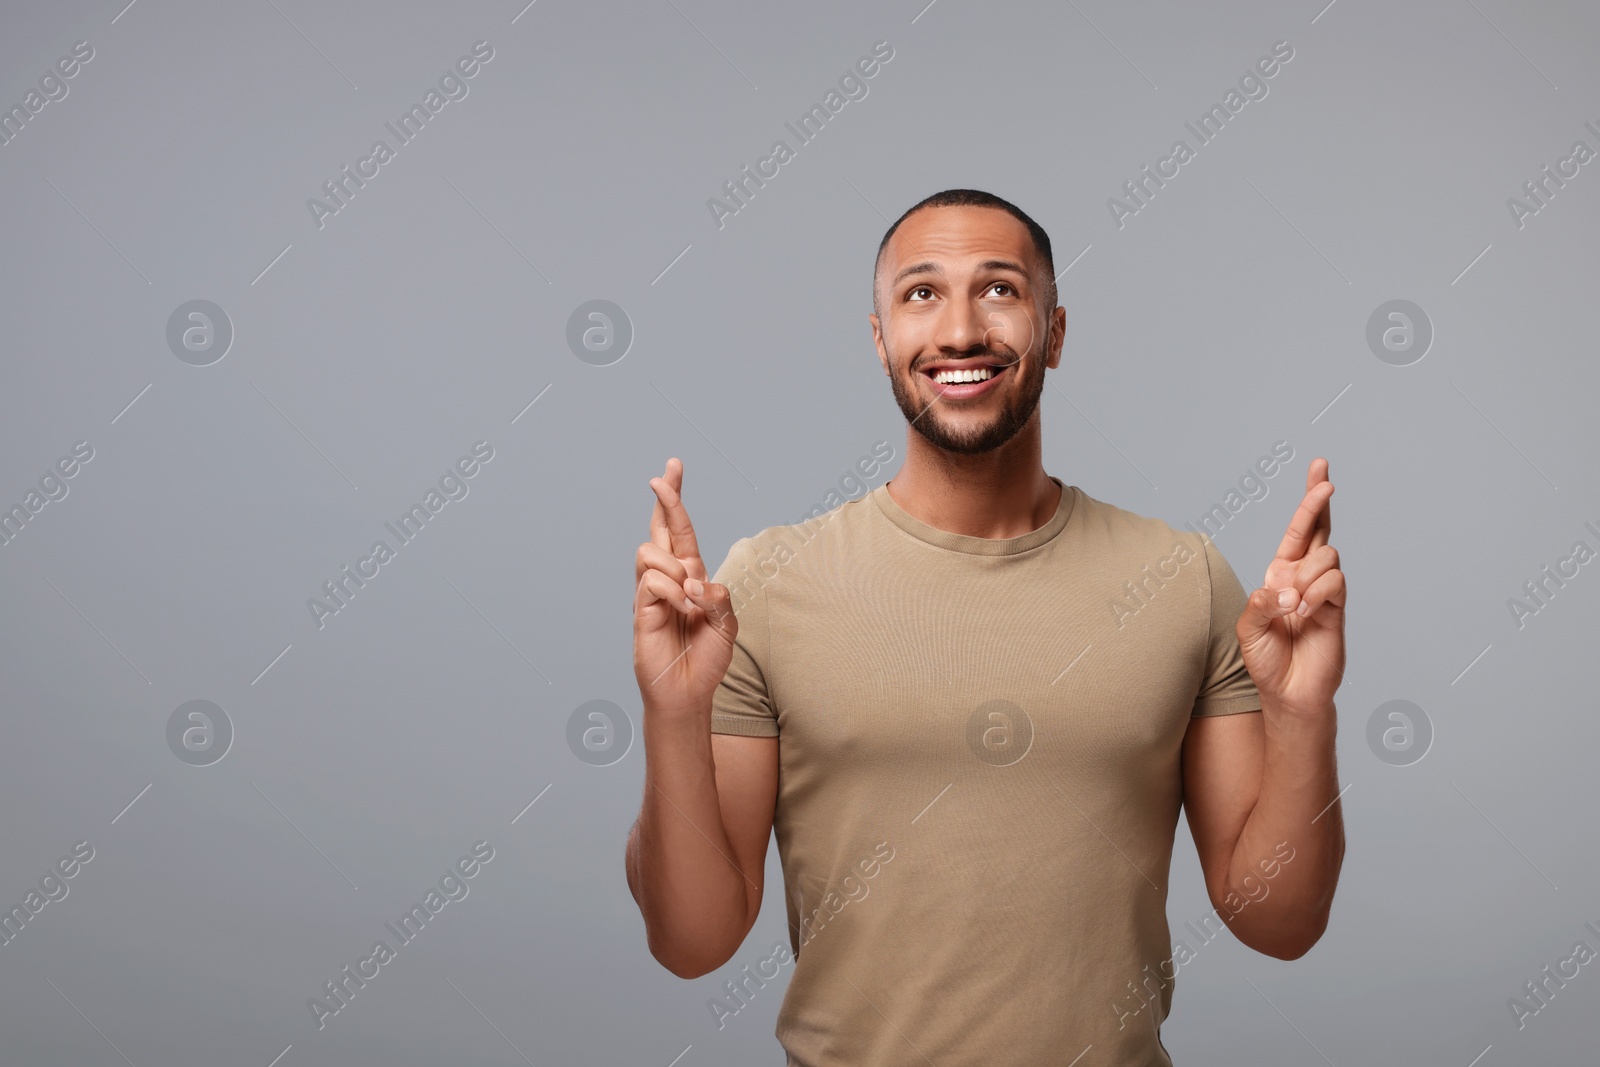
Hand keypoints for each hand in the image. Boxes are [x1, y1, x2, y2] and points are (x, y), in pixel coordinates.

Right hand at [633, 457, 738, 719]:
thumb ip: (718, 596)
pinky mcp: (641, 609)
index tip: (672, 468)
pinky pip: (653, 581)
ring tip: (689, 598)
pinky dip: (673, 592)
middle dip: (664, 497)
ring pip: (651, 551)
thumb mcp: (726, 622)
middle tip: (663, 474)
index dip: (674, 499)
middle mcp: (668, 577)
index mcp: (691, 574)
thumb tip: (694, 580)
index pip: (680, 529)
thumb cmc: (706, 658)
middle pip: (659, 527)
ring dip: (675, 567)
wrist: (688, 691)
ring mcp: (651, 591)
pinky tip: (682, 609)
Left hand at [1236, 457, 1345, 718]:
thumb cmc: (1266, 659)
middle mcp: (1303, 577)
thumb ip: (1262, 603)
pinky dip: (1315, 596)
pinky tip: (1303, 615)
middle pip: (1319, 528)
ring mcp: (1323, 592)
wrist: (1288, 692)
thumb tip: (1286, 588)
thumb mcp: (1248, 628)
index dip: (1310, 500)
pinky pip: (1333, 583)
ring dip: (1304, 578)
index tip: (1320, 467)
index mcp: (1280, 574)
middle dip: (1318, 501)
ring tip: (1292, 608)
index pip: (1298, 530)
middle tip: (1326, 483)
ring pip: (1324, 557)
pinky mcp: (1337, 609)